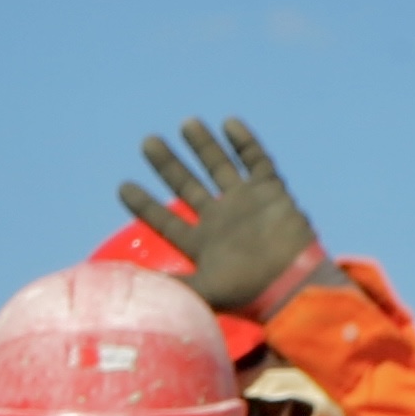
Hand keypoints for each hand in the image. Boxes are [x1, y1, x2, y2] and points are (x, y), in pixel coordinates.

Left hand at [115, 117, 327, 321]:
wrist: (292, 283)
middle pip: (188, 187)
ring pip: (220, 168)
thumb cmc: (247, 292)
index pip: (166, 220)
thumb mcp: (200, 293)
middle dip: (168, 165)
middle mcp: (221, 220)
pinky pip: (257, 162)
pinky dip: (244, 143)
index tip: (122, 186)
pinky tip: (229, 123)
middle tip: (147, 142)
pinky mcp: (271, 192)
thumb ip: (167, 287)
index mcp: (202, 244)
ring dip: (203, 146)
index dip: (144, 205)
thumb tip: (124, 286)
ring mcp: (246, 204)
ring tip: (186, 123)